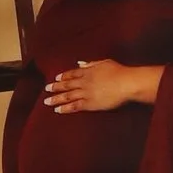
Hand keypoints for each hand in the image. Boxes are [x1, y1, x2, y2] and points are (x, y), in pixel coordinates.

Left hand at [40, 58, 162, 116]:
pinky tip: (58, 110)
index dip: (63, 76)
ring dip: (56, 99)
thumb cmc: (119, 71)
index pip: (72, 73)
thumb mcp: (104, 62)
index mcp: (88, 71)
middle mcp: (84, 82)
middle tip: (46, 89)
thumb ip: (91, 64)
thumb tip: (80, 63)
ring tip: (47, 101)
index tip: (56, 78)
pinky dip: (65, 108)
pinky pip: (75, 106)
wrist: (126, 83)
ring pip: (68, 96)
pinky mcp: (90, 104)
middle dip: (55, 87)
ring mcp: (86, 93)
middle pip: (67, 85)